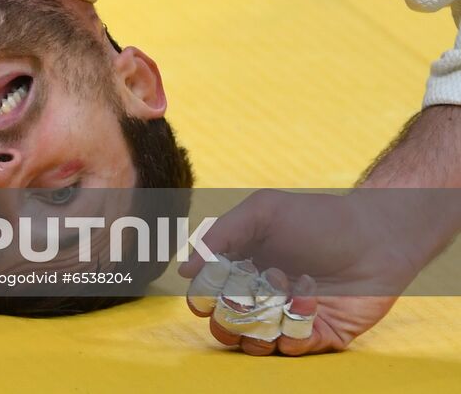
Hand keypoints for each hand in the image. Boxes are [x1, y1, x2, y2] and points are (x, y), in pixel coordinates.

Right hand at [179, 189, 416, 355]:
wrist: (376, 236)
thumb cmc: (318, 218)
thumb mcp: (262, 212)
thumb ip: (219, 236)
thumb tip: (186, 272)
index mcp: (242, 270)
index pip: (206, 297)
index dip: (202, 299)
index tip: (210, 291)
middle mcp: (262, 298)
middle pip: (225, 327)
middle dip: (226, 321)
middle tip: (243, 304)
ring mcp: (289, 319)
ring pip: (255, 344)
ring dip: (260, 327)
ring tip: (279, 300)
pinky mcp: (318, 336)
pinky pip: (292, 349)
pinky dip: (294, 332)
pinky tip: (309, 302)